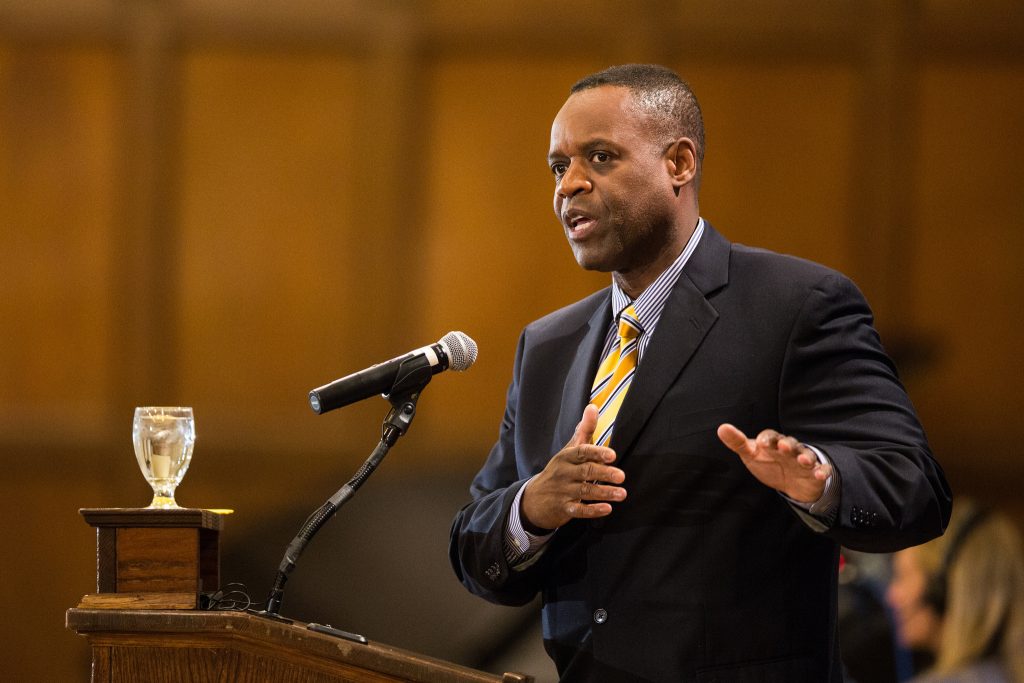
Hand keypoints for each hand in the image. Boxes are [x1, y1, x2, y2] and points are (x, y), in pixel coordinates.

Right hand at [521, 404, 626, 529]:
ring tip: (622, 494)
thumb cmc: (559, 470)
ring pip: (584, 491)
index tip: (612, 456)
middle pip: (585, 472)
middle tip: (622, 476)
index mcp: (566, 457)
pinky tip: (607, 509)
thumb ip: (584, 430)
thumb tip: (593, 406)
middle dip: (604, 474)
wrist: (533, 499)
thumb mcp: (569, 450)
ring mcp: (563, 492)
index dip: (597, 453)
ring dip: (604, 493)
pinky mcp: (563, 509)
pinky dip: (593, 510)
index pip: (581, 452)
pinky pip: (579, 510)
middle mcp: (564, 473)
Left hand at [716, 424, 830, 502]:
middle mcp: (790, 449)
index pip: (771, 436)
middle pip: (791, 443)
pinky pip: (822, 470)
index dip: (766, 438)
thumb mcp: (751, 454)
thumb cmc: (768, 463)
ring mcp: (804, 460)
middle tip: (783, 447)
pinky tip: (820, 474)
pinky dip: (823, 471)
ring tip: (803, 460)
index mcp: (774, 442)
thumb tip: (721, 428)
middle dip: (788, 445)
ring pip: (807, 455)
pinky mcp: (815, 472)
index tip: (760, 444)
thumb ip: (737, 442)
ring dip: (806, 457)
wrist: (790, 482)